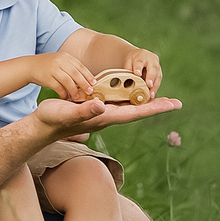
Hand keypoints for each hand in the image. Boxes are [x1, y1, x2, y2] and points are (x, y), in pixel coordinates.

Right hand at [29, 51, 100, 102]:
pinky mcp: (46, 77)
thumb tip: (87, 79)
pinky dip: (63, 93)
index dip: (88, 75)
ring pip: (67, 80)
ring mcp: (53, 69)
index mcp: (66, 57)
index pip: (80, 66)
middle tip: (90, 92)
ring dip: (74, 90)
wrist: (29, 66)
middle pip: (75, 73)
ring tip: (78, 98)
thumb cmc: (48, 66)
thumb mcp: (60, 62)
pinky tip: (66, 98)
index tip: (94, 84)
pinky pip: (57, 86)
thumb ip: (72, 68)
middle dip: (84, 83)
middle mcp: (60, 61)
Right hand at [33, 95, 181, 135]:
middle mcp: (108, 116)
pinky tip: (134, 93)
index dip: (154, 108)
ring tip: (161, 97)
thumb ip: (84, 110)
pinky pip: (118, 103)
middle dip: (156, 105)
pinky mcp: (96, 109)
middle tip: (176, 102)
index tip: (172, 104)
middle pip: (138, 110)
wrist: (42, 127)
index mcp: (105, 116)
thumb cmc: (53, 120)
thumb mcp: (68, 113)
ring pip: (129, 107)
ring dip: (146, 102)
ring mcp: (103, 113)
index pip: (135, 112)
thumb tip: (102, 106)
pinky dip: (130, 97)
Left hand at [122, 47, 162, 90]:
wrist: (141, 56)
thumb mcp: (129, 61)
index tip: (137, 73)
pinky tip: (152, 95)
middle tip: (149, 85)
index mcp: (142, 55)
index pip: (140, 62)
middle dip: (151, 77)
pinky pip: (158, 81)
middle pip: (152, 68)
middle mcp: (152, 60)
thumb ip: (129, 69)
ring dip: (154, 86)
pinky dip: (155, 88)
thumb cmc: (134, 60)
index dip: (138, 68)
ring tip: (150, 94)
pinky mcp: (159, 73)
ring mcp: (157, 67)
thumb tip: (128, 80)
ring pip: (157, 76)